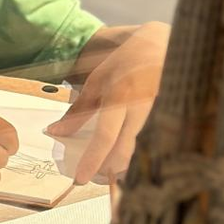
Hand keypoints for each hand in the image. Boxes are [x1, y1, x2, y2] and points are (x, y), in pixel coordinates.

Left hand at [45, 23, 168, 184]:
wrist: (162, 44)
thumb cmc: (125, 62)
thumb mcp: (97, 81)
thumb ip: (78, 110)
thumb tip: (55, 132)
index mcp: (120, 96)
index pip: (106, 136)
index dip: (93, 159)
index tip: (81, 178)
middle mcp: (141, 107)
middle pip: (125, 148)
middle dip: (110, 168)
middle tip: (95, 180)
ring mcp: (159, 111)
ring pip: (140, 147)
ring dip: (123, 161)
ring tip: (109, 172)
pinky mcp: (169, 115)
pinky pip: (151, 140)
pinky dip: (137, 151)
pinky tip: (128, 158)